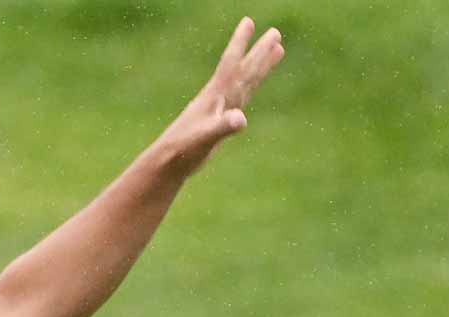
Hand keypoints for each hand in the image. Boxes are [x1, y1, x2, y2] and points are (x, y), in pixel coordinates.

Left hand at [161, 17, 285, 169]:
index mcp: (215, 96)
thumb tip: (241, 119)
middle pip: (244, 68)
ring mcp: (221, 107)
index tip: (249, 21)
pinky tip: (254, 83)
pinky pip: (242, 97)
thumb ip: (223, 127)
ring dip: (261, 65)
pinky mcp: (222, 119)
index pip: (231, 64)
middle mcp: (220, 97)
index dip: (240, 43)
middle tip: (276, 31)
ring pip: (246, 80)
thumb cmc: (184, 150)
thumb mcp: (205, 138)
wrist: (170, 162)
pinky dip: (251, 87)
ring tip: (278, 49)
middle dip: (259, 51)